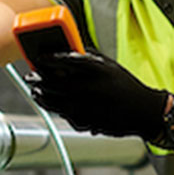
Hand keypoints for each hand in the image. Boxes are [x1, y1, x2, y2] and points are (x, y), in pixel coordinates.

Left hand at [24, 51, 168, 139]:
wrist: (143, 110)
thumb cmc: (127, 86)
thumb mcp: (111, 66)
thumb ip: (90, 58)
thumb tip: (69, 51)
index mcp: (97, 70)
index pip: (66, 60)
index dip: (49, 59)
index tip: (39, 59)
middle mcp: (89, 88)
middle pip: (54, 82)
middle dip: (38, 79)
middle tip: (30, 77)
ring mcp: (85, 107)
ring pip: (53, 102)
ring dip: (41, 95)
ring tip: (36, 92)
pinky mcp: (85, 122)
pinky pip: (65, 115)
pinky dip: (58, 109)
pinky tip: (55, 105)